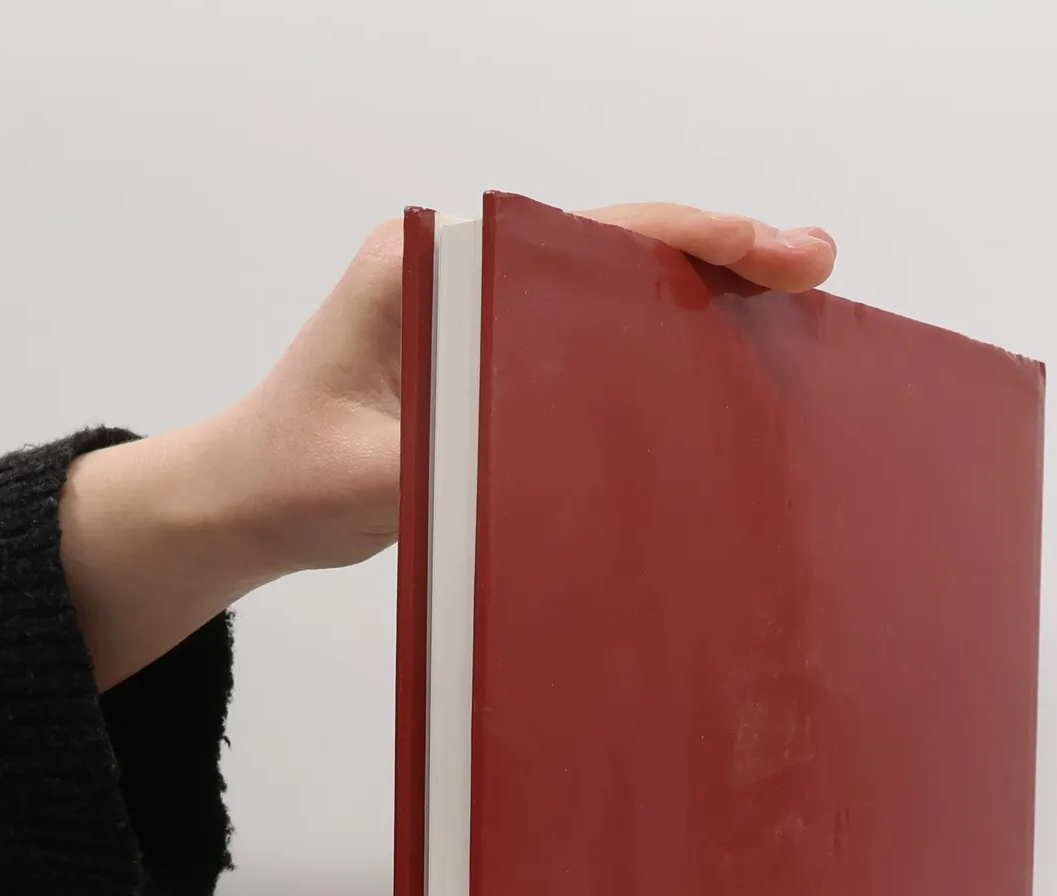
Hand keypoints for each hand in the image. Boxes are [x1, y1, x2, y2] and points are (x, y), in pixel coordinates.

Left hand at [62, 204, 836, 690]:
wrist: (244, 498)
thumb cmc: (289, 475)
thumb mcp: (371, 474)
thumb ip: (453, 455)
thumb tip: (563, 453)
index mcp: (428, 265)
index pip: (584, 235)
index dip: (690, 240)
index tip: (771, 250)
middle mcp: (458, 268)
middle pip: (615, 246)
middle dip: (719, 253)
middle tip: (813, 267)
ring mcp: (477, 309)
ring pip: (611, 287)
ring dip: (699, 297)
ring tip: (792, 311)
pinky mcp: (489, 356)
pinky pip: (588, 336)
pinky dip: (659, 340)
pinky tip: (718, 362)